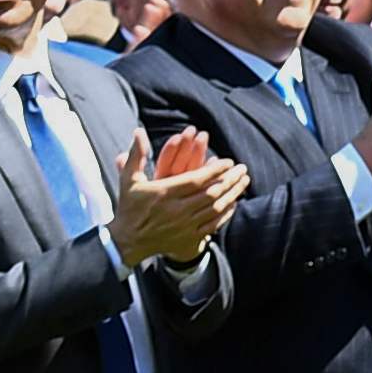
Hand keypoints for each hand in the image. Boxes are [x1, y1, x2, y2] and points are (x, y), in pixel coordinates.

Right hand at [110, 130, 249, 268]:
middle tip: (243, 169)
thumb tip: (138, 131)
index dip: (215, 169)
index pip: (196, 179)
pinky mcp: (189, 238)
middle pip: (211, 192)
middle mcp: (176, 209)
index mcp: (163, 193)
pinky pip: (213, 224)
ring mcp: (184, 225)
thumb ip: (136, 155)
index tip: (228, 161)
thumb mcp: (129, 180)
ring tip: (244, 181)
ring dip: (233, 193)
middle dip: (230, 179)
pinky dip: (226, 213)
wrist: (127, 241)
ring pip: (215, 207)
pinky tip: (234, 202)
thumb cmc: (130, 207)